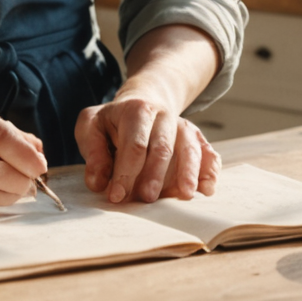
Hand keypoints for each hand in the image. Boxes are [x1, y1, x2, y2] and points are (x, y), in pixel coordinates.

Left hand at [75, 94, 219, 203]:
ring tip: (185, 195)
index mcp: (137, 110)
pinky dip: (210, 169)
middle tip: (147, 198)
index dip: (125, 171)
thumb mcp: (91, 126)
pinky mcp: (195, 138)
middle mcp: (164, 116)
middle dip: (155, 174)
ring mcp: (182, 126)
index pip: (134, 144)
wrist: (142, 102)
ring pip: (190, 147)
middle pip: (163, 146)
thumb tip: (98, 182)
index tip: (117, 196)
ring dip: (188, 172)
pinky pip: (208, 150)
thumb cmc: (112, 121)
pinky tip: (207, 188)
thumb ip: (93, 152)